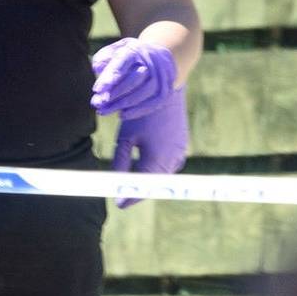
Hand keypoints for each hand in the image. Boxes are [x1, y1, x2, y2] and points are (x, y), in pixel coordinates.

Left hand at [91, 37, 178, 118]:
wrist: (159, 56)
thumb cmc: (131, 54)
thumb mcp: (116, 49)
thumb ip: (104, 56)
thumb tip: (96, 68)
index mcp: (135, 50)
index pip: (122, 62)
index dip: (110, 76)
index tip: (97, 89)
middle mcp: (151, 62)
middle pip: (133, 80)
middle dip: (114, 93)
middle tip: (97, 104)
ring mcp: (161, 76)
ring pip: (143, 93)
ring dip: (122, 104)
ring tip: (104, 111)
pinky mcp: (166, 90)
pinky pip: (153, 103)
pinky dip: (137, 111)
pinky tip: (122, 114)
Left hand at [111, 91, 188, 209]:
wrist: (164, 90)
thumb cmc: (140, 113)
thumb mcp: (125, 139)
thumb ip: (120, 164)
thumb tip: (114, 184)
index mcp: (157, 159)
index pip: (143, 187)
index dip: (130, 198)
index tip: (119, 204)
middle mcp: (172, 159)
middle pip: (154, 185)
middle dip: (139, 191)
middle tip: (123, 197)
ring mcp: (180, 153)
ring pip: (163, 176)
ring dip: (149, 182)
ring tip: (133, 186)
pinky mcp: (182, 147)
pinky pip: (169, 165)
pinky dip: (158, 170)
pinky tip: (147, 170)